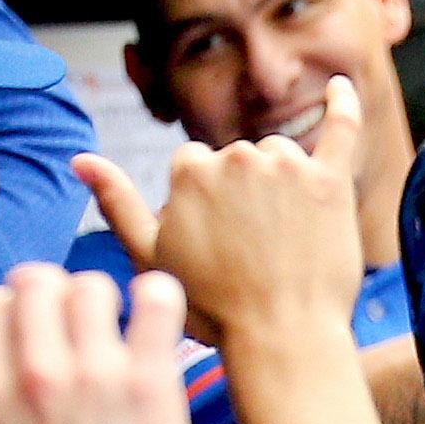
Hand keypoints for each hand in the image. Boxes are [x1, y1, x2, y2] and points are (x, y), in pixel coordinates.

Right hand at [0, 264, 194, 423]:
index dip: (6, 307)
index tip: (26, 327)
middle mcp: (37, 373)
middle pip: (36, 285)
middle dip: (50, 293)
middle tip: (69, 317)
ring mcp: (97, 373)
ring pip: (91, 287)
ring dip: (99, 296)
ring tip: (111, 322)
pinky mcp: (151, 381)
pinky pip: (156, 306)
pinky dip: (157, 296)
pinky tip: (153, 310)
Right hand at [80, 75, 364, 345]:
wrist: (282, 337)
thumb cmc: (212, 305)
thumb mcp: (149, 256)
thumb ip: (117, 202)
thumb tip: (81, 159)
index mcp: (191, 168)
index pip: (197, 167)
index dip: (207, 208)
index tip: (219, 245)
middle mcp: (238, 156)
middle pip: (240, 160)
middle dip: (245, 198)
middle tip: (254, 253)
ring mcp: (288, 167)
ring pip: (281, 156)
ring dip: (283, 185)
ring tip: (286, 240)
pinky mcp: (331, 182)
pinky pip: (342, 129)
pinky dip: (343, 106)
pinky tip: (340, 86)